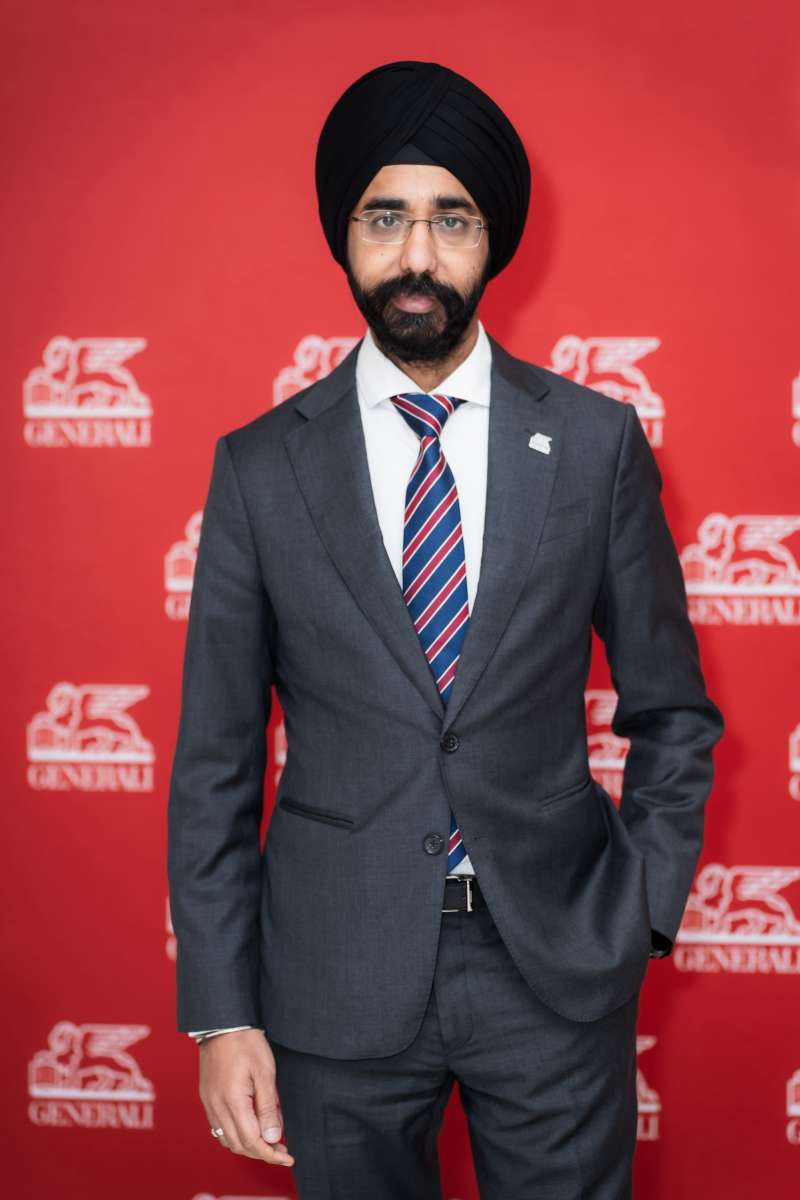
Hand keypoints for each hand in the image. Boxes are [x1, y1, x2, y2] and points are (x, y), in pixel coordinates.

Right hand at [199, 1028, 294, 1166]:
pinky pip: (218, 1127)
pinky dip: (234, 1135)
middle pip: (239, 1145)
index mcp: (233, 1101)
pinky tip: (249, 1128)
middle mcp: (217, 1106)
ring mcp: (209, 1103)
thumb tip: (272, 1138)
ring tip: (268, 1141)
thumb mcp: (265, 1072)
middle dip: (261, 1153)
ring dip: (247, 1146)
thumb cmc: (247, 1043)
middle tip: (282, 1150)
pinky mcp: (206, 1097)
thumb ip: (268, 1107)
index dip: (270, 1154)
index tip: (287, 1157)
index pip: (252, 1141)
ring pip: (226, 1140)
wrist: (222, 1023)